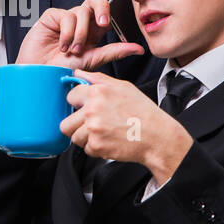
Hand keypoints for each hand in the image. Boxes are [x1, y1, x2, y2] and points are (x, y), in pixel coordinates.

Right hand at [15, 0, 144, 70]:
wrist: (40, 75)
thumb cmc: (61, 71)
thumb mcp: (92, 61)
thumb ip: (114, 51)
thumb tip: (138, 49)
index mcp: (93, 32)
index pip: (106, 13)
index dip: (110, 15)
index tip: (109, 26)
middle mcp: (80, 23)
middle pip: (96, 0)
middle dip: (102, 8)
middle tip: (101, 23)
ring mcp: (66, 19)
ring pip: (82, 11)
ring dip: (80, 33)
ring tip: (72, 50)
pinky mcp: (52, 17)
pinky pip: (66, 15)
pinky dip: (67, 32)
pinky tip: (62, 45)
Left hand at [61, 69, 192, 184]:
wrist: (157, 137)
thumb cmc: (144, 113)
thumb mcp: (124, 87)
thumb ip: (98, 79)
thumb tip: (78, 74)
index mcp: (98, 92)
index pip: (70, 96)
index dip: (77, 103)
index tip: (84, 108)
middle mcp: (92, 109)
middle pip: (66, 122)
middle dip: (76, 126)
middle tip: (92, 126)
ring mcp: (93, 128)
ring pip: (74, 137)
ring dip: (86, 138)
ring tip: (104, 134)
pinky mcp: (96, 145)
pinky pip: (86, 149)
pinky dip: (96, 148)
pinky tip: (110, 142)